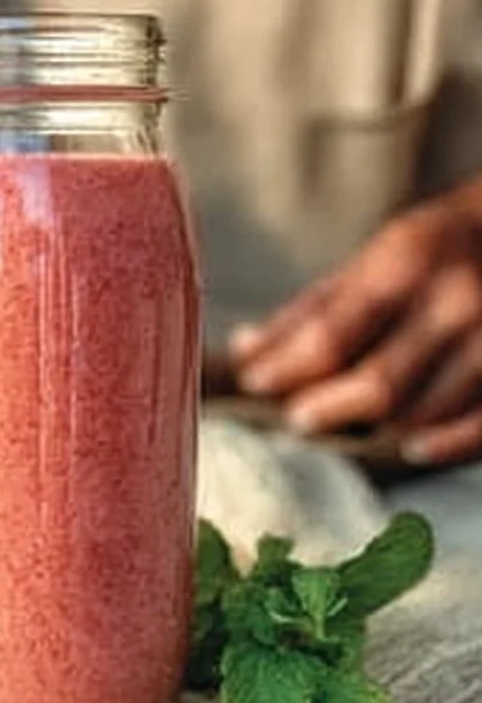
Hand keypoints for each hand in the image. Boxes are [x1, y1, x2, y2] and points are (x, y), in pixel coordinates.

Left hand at [229, 181, 481, 465]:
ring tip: (346, 426)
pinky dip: (444, 446)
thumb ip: (310, 310)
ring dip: (375, 430)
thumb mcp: (372, 260)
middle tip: (295, 419)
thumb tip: (245, 352)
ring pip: (422, 414)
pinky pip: (480, 428)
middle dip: (325, 409)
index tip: (254, 383)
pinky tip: (413, 449)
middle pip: (376, 384)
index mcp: (405, 263)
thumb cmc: (433, 252)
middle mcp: (454, 301)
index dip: (285, 369)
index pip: (331, 335)